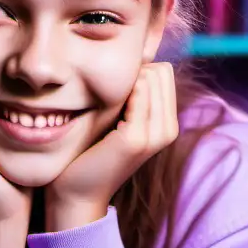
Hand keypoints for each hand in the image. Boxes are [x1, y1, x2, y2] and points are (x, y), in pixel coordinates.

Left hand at [46, 62, 178, 230]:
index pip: (164, 71)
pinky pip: (137, 92)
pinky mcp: (136, 138)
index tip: (114, 92)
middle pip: (160, 70)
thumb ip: (132, 94)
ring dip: (123, 83)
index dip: (137, 72)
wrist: (78, 190)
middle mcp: (169, 129)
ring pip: (150, 77)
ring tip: (104, 108)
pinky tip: (100, 113)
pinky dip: (117, 93)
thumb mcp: (118, 118)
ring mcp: (155, 135)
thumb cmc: (92, 150)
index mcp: (168, 124)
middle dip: (132, 74)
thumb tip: (135, 57)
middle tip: (107, 99)